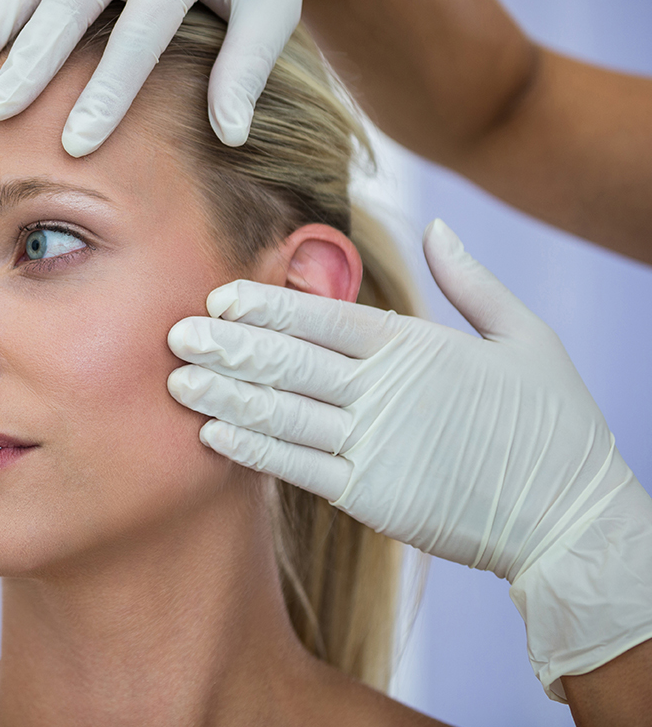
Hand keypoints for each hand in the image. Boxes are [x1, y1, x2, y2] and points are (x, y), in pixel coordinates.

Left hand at [166, 219, 651, 699]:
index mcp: (414, 346)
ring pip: (280, 412)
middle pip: (287, 360)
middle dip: (226, 345)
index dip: (265, 304)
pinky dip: (250, 448)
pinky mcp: (369, 497)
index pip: (322, 315)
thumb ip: (471, 281)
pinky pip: (294, 466)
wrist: (570, 520)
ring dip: (223, 394)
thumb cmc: (551, 424)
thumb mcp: (526, 337)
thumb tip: (437, 226)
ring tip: (177, 380)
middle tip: (175, 334)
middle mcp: (385, 391)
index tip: (219, 297)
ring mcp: (374, 445)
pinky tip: (213, 433)